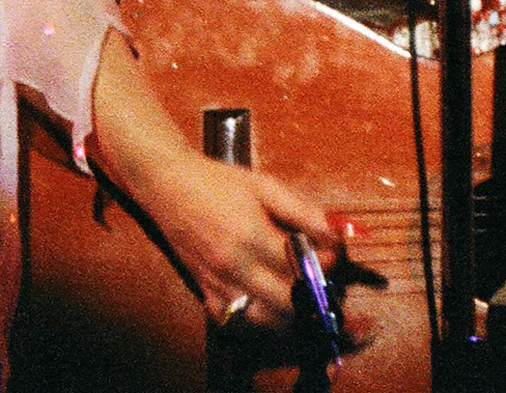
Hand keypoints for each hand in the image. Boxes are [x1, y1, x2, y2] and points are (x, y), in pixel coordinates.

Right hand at [130, 154, 337, 330]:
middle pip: (288, 303)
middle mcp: (234, 267)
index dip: (327, 263)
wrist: (168, 186)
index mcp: (251, 236)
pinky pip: (237, 323)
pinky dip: (260, 321)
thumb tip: (337, 232)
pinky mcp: (205, 294)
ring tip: (303, 297)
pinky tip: (271, 305)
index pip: (302, 266)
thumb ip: (302, 211)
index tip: (334, 254)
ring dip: (290, 315)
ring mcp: (218, 285)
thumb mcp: (265, 186)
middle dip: (314, 296)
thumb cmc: (218, 182)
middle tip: (325, 281)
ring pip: (265, 322)